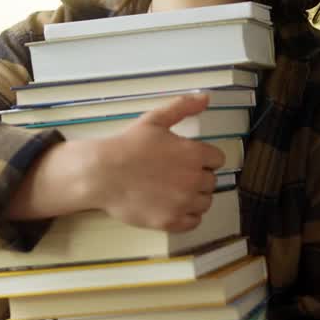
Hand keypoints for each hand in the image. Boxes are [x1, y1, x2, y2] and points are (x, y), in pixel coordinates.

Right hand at [86, 93, 226, 232]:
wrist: (102, 174)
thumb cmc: (128, 145)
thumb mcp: (155, 120)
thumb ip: (183, 107)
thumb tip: (207, 97)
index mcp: (194, 154)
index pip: (217, 160)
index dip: (203, 158)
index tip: (187, 159)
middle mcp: (194, 179)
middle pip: (212, 182)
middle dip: (198, 177)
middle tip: (176, 175)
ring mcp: (183, 203)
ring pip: (205, 203)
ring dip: (195, 197)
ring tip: (175, 191)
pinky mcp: (171, 221)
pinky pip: (194, 222)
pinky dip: (187, 216)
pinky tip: (173, 207)